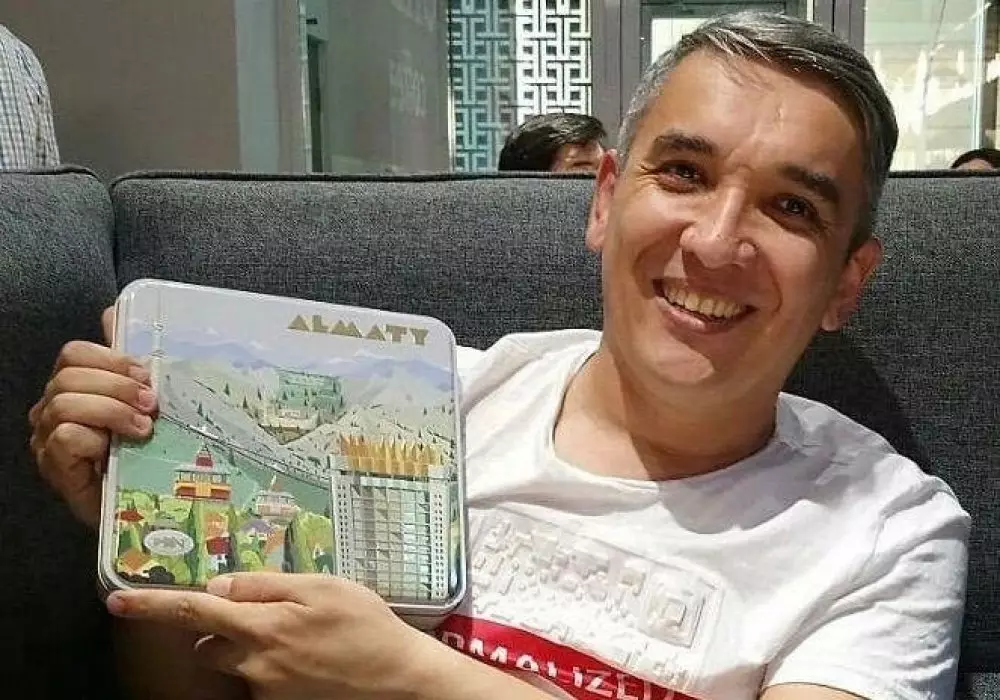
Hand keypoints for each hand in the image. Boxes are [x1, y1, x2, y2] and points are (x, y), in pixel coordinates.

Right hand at [29, 307, 156, 527]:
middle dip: (117, 385)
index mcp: (76, 385)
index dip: (112, 358)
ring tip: (143, 428)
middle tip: (151, 404)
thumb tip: (116, 312)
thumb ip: (132, 364)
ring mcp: (48, 437)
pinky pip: (64, 437)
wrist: (143, 506)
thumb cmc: (145, 451)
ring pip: (65, 402)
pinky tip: (117, 449)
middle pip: (69, 373)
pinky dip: (94, 438)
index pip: (75, 353)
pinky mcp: (54, 466)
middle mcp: (54, 408)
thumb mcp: (147, 403)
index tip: (147, 376)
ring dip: (111, 410)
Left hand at [105, 572, 443, 699]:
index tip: (117, 600)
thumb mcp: (323, 587)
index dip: (152, 604)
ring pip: (236, 664)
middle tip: (264, 616)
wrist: (398, 680)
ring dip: (250, 649)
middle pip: (208, 643)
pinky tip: (310, 659)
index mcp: (262, 625)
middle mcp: (255, 662)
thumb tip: (223, 585)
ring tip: (300, 639)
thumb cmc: (367, 626)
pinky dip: (275, 668)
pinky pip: (260, 682)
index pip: (194, 609)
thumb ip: (267, 584)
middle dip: (221, 628)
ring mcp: (266, 690)